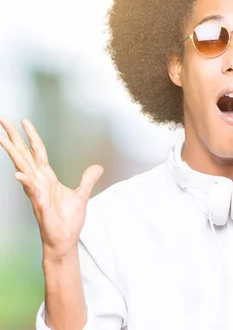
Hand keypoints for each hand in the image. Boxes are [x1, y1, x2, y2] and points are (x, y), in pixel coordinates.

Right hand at [0, 117, 102, 261]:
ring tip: (2, 139)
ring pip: (23, 169)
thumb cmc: (68, 219)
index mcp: (47, 178)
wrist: (66, 239)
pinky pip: (32, 192)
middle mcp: (39, 182)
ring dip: (14, 154)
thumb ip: (87, 179)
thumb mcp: (82, 194)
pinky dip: (27, 183)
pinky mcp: (41, 205)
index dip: (32, 136)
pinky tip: (19, 174)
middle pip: (25, 155)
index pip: (37, 152)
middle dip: (14, 137)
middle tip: (2, 120)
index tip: (24, 121)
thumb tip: (97, 167)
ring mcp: (37, 192)